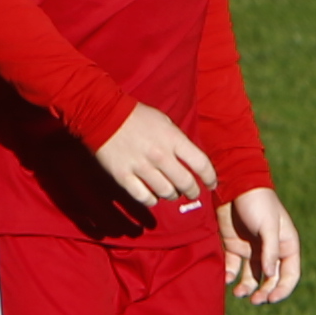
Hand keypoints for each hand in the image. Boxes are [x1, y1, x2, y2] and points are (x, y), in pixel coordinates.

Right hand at [93, 103, 217, 212]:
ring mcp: (141, 167)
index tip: (211, 184)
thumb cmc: (137, 117)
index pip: (201, 164)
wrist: (104, 114)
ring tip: (171, 192)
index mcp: (173, 139)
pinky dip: (152, 200)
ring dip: (172, 195)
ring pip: (166, 193)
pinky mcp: (124, 176)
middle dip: (193, 191)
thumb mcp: (164, 122)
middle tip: (192, 192)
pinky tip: (153, 196)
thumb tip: (190, 162)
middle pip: (186, 183)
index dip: (211, 178)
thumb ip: (178, 142)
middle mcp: (160, 155)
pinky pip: (144, 197)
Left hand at [219, 185, 302, 304]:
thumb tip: (270, 276)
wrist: (233, 185)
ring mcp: (252, 250)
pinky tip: (227, 279)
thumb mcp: (268, 226)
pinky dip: (230, 276)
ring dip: (247, 288)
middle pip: (271, 280)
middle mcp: (270, 251)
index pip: (289, 275)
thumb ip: (270, 250)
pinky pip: (233, 268)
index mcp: (286, 245)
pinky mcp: (234, 247)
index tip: (271, 299)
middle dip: (264, 292)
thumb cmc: (258, 203)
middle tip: (255, 301)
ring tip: (238, 293)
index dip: (283, 289)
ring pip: (252, 277)